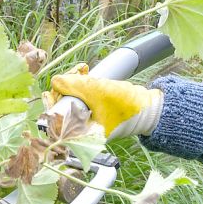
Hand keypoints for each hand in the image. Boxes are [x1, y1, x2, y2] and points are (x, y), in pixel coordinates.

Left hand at [49, 64, 163, 138]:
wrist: (149, 106)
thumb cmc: (127, 106)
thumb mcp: (98, 91)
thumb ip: (75, 85)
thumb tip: (55, 81)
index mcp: (81, 134)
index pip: (56, 119)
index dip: (53, 100)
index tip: (57, 86)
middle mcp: (82, 129)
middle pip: (62, 105)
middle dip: (65, 85)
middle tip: (75, 72)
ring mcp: (88, 120)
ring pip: (70, 98)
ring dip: (73, 81)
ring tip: (82, 69)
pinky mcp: (93, 110)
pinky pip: (80, 96)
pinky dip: (81, 84)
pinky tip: (84, 72)